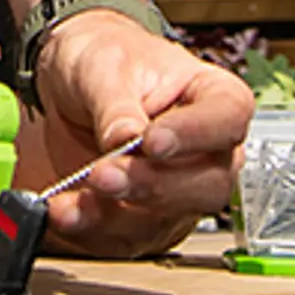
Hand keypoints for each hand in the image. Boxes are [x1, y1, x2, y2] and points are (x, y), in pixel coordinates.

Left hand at [29, 13, 250, 258]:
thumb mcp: (104, 65)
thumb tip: (124, 139)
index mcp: (216, 98)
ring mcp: (180, 191)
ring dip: (119, 213)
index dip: (195, 135)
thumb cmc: (106, 58)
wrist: (70, 85)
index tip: (153, 140)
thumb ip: (116, 104)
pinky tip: (66, 211)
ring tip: (77, 196)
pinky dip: (93, 228)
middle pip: (207, 184)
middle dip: (152, 183)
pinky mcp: (145, 219)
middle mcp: (208, 152)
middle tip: (106, 172)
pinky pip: (127, 237)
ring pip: (168, 218)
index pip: (228, 120)